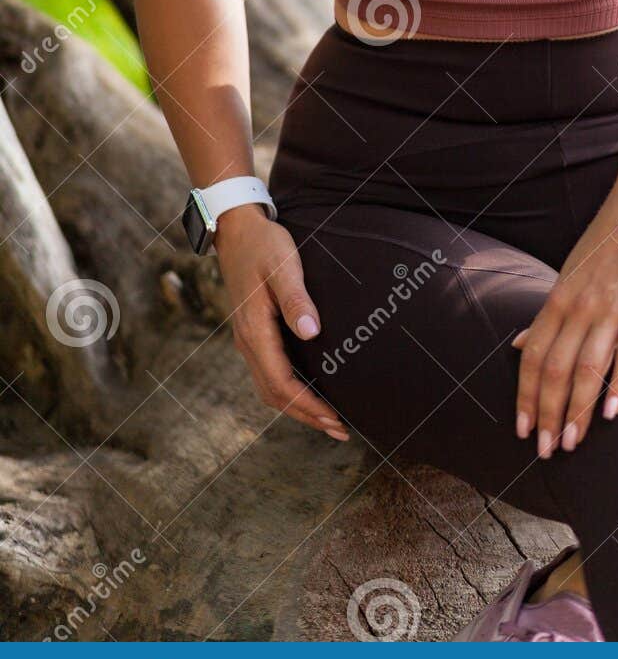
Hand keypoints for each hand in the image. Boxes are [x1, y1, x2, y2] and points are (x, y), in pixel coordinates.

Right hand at [213, 206, 349, 441]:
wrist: (236, 229)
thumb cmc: (264, 244)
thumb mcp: (283, 266)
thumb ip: (297, 299)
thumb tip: (312, 333)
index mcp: (254, 330)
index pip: (281, 383)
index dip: (308, 405)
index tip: (335, 418)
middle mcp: (247, 341)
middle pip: (275, 394)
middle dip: (306, 415)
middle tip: (339, 429)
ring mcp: (248, 338)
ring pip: (270, 387)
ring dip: (297, 407)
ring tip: (327, 419)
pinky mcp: (253, 332)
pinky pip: (269, 372)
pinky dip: (288, 390)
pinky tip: (307, 389)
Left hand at [511, 143, 617, 457]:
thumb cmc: (611, 241)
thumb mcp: (571, 274)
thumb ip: (549, 314)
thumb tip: (518, 343)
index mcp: (559, 299)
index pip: (532, 357)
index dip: (523, 396)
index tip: (520, 429)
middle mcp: (579, 306)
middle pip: (554, 369)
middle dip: (545, 414)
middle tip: (543, 451)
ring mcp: (611, 307)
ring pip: (586, 368)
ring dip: (576, 410)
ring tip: (569, 443)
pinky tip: (613, 411)